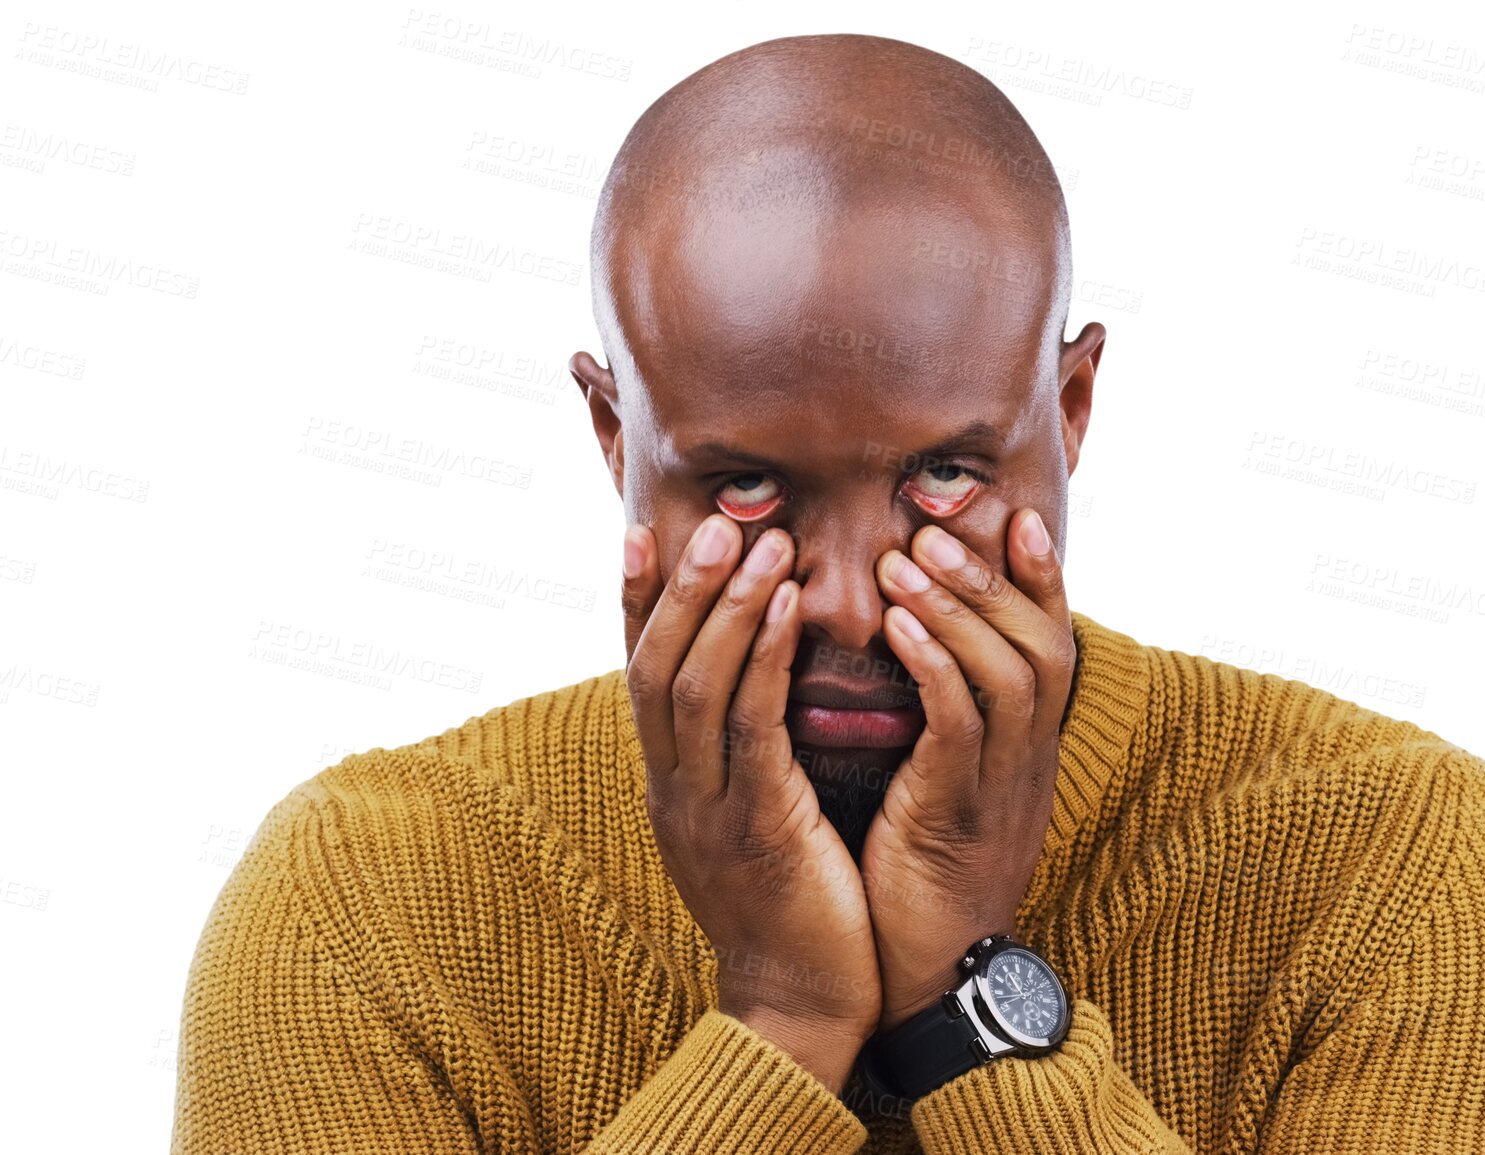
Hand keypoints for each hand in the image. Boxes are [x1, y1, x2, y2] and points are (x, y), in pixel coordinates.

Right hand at [621, 514, 882, 1090]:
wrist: (802, 1006)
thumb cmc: (794, 905)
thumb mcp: (751, 819)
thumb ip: (742, 755)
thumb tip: (756, 680)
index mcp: (670, 784)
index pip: (640, 674)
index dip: (638, 601)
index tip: (642, 530)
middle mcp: (674, 790)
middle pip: (655, 667)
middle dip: (682, 587)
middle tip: (714, 520)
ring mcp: (708, 811)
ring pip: (696, 687)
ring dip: (727, 606)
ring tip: (761, 542)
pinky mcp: (758, 829)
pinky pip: (753, 729)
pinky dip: (766, 660)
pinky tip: (789, 613)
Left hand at [860, 508, 1076, 1032]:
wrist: (931, 978)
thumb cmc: (925, 873)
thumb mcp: (949, 785)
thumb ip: (950, 720)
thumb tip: (921, 648)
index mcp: (1026, 748)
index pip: (1051, 644)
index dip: (1041, 579)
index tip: (1015, 516)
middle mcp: (1028, 759)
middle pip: (1041, 643)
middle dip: (992, 577)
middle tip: (938, 525)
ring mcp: (1001, 787)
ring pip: (1010, 673)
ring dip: (959, 608)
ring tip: (908, 558)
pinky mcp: (960, 815)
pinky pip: (961, 726)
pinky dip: (934, 666)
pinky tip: (894, 628)